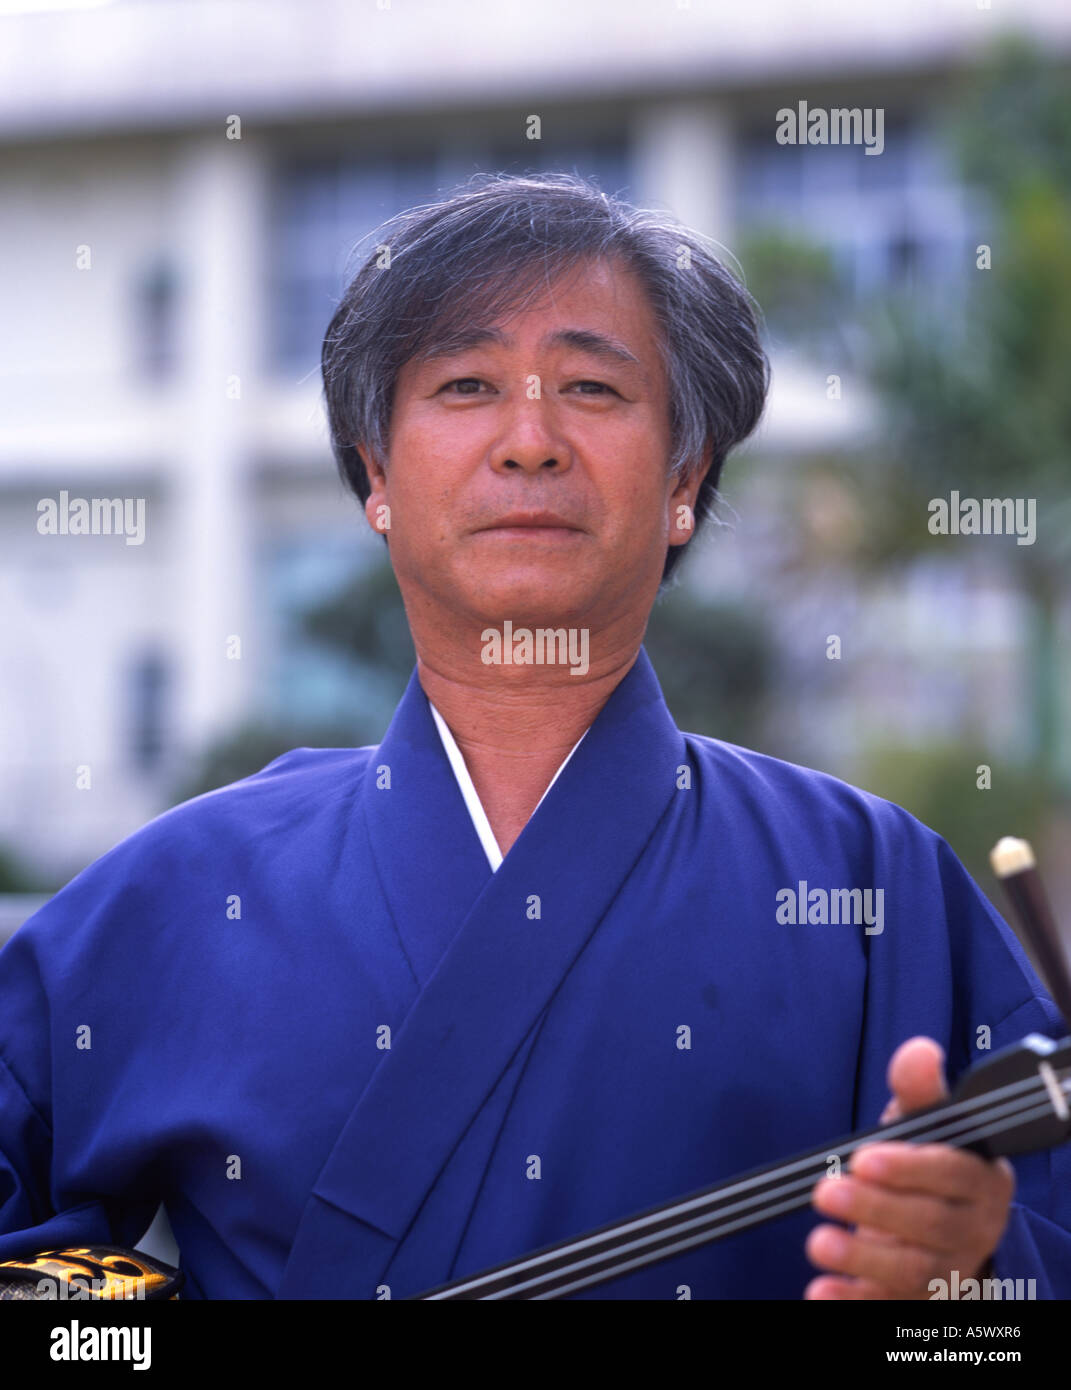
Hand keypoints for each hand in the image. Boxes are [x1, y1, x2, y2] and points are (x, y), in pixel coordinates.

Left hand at [804, 1035, 1015, 1299]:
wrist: (933, 1226)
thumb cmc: (925, 1164)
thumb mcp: (922, 1123)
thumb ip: (918, 1090)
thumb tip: (918, 1051)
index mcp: (981, 1178)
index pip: (952, 1173)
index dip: (909, 1167)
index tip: (863, 1157)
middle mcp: (974, 1228)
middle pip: (931, 1224)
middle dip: (875, 1208)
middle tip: (824, 1193)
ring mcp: (951, 1270)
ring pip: (915, 1270)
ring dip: (864, 1257)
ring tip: (818, 1244)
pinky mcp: (924, 1301)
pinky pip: (893, 1306)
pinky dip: (857, 1300)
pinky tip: (821, 1292)